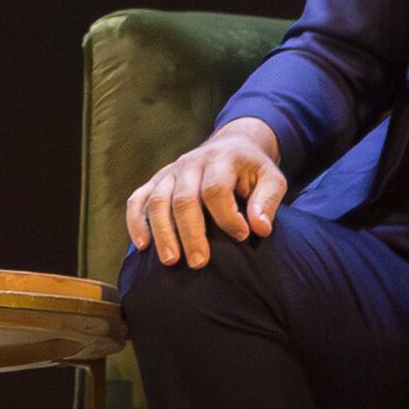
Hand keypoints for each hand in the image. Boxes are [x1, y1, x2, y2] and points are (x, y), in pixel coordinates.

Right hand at [125, 119, 290, 270]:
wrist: (230, 145)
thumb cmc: (252, 171)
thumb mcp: (271, 179)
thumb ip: (267, 202)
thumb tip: (260, 229)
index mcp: (220, 158)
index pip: (216, 189)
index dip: (227, 215)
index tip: (242, 236)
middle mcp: (190, 163)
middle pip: (183, 199)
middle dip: (190, 233)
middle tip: (199, 263)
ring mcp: (170, 172)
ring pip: (158, 201)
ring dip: (162, 233)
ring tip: (171, 261)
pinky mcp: (156, 181)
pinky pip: (138, 200)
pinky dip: (137, 222)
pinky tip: (142, 245)